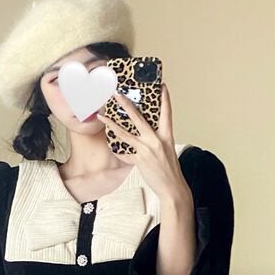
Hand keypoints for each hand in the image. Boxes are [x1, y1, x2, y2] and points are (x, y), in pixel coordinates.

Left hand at [96, 83, 192, 201]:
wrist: (172, 187)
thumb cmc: (169, 169)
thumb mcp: (167, 149)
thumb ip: (157, 138)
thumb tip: (145, 131)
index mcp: (166, 136)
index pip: (166, 113)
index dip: (165, 99)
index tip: (161, 86)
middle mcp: (156, 140)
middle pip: (138, 118)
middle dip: (126, 105)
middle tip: (117, 94)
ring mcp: (147, 150)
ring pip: (125, 134)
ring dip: (111, 124)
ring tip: (102, 117)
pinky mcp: (140, 161)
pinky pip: (124, 153)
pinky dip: (117, 150)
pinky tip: (111, 145)